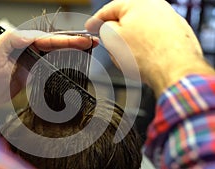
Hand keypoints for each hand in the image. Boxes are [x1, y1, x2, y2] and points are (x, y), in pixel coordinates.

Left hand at [0, 29, 97, 111]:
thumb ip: (17, 46)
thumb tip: (37, 43)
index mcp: (17, 40)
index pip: (46, 39)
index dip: (65, 40)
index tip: (81, 41)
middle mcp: (23, 46)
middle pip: (52, 42)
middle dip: (72, 42)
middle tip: (90, 42)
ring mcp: (26, 57)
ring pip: (52, 51)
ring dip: (69, 50)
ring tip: (86, 49)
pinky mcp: (28, 68)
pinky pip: (47, 63)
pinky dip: (60, 61)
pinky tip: (70, 60)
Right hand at [85, 0, 214, 96]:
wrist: (176, 70)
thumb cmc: (147, 56)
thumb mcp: (112, 39)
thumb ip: (104, 28)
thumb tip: (105, 26)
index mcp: (137, 2)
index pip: (109, 9)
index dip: (96, 20)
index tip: (91, 27)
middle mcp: (156, 6)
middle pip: (127, 18)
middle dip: (117, 32)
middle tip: (110, 44)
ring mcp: (170, 18)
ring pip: (142, 28)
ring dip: (133, 40)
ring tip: (130, 57)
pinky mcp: (179, 32)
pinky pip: (156, 37)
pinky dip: (148, 45)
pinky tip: (145, 57)